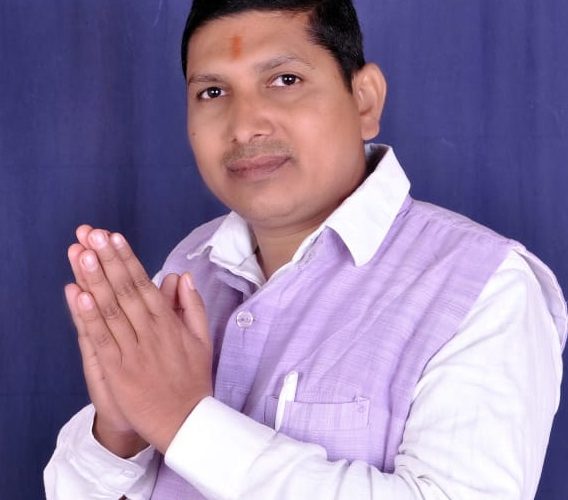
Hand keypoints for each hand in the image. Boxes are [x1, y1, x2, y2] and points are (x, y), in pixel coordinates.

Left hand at [68, 226, 212, 453]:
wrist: (185, 421)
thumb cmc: (193, 379)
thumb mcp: (202, 339)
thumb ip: (193, 306)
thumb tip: (183, 277)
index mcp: (169, 323)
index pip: (144, 283)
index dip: (127, 259)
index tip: (113, 237)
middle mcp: (150, 331)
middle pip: (125, 290)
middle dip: (108, 260)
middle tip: (92, 234)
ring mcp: (133, 350)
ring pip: (111, 309)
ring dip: (96, 280)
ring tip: (83, 253)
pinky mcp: (118, 370)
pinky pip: (102, 339)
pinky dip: (90, 317)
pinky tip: (80, 295)